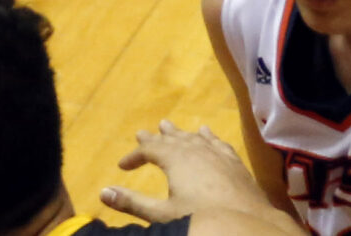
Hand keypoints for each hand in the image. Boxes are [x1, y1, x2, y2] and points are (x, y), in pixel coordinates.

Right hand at [103, 121, 278, 222]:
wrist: (247, 226)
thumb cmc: (200, 219)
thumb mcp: (162, 214)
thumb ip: (132, 202)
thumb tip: (103, 193)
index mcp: (175, 159)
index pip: (148, 149)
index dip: (134, 156)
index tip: (122, 167)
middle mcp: (195, 150)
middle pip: (171, 139)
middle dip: (155, 139)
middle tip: (142, 133)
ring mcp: (217, 155)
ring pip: (193, 138)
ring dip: (179, 133)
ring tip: (169, 125)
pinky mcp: (235, 164)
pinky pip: (217, 143)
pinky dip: (208, 137)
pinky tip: (207, 133)